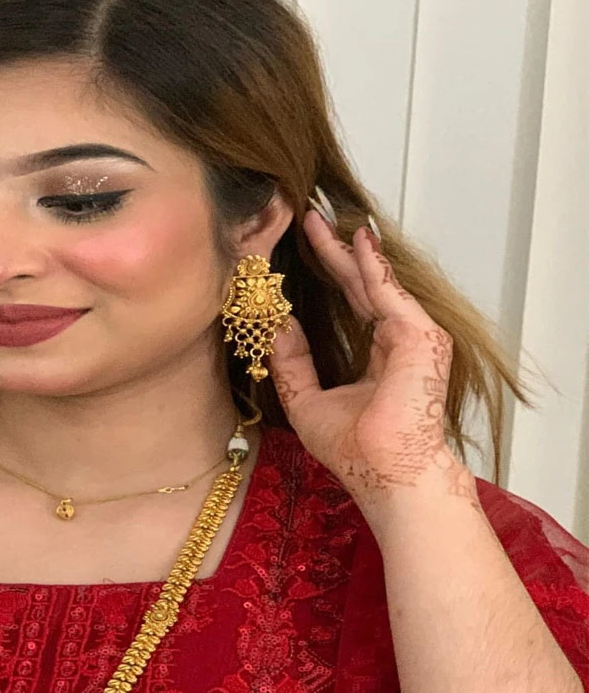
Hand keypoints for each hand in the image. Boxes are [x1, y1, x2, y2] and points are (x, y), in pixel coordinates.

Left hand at [266, 211, 474, 521]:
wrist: (387, 474)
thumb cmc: (356, 450)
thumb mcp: (306, 399)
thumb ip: (292, 362)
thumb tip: (275, 326)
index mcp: (380, 355)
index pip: (353, 302)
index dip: (330, 273)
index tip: (304, 246)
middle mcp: (399, 340)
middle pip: (362, 285)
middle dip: (335, 250)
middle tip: (309, 218)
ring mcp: (413, 335)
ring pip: (374, 282)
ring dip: (348, 250)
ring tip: (321, 220)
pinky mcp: (418, 335)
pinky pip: (388, 292)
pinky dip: (370, 264)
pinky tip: (353, 239)